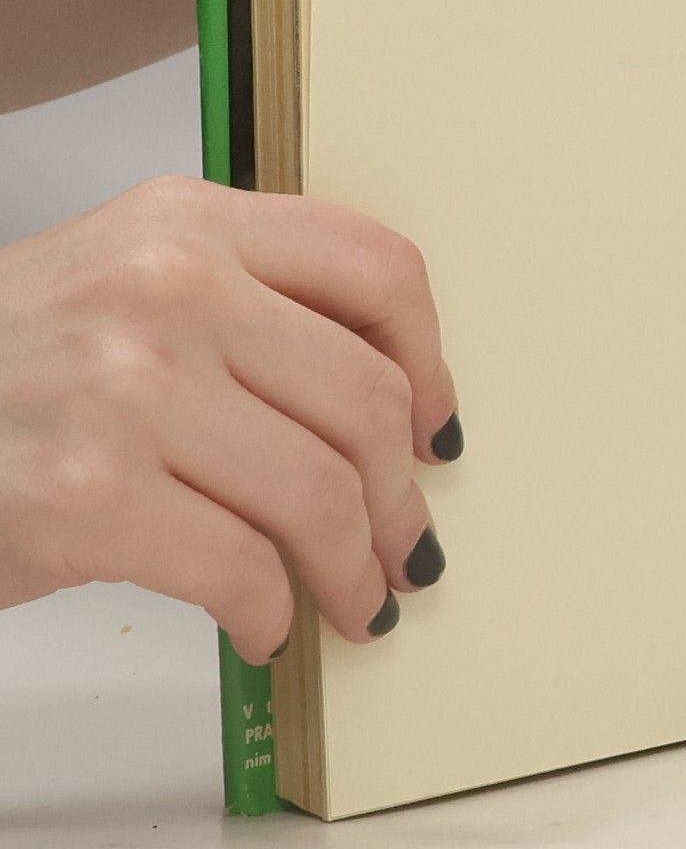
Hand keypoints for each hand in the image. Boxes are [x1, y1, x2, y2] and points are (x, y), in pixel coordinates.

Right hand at [0, 176, 460, 660]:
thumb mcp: (118, 287)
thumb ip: (245, 309)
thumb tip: (383, 407)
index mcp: (187, 223)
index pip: (378, 268)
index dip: (431, 362)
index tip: (433, 427)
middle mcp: (168, 286)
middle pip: (367, 399)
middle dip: (402, 497)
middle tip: (406, 547)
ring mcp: (128, 388)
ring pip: (323, 493)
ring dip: (356, 570)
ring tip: (357, 600)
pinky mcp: (89, 495)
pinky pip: (244, 568)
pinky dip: (272, 613)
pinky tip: (263, 624)